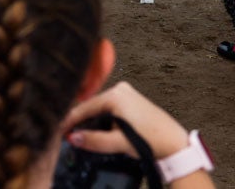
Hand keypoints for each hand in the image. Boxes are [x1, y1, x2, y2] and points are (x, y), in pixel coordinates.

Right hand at [63, 82, 190, 160]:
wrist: (175, 144)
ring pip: (101, 107)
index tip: (59, 130)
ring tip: (82, 134)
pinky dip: (103, 119)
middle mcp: (121, 89)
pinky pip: (110, 108)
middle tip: (69, 134)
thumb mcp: (119, 142)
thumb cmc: (152, 140)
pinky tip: (99, 130)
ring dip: (92, 121)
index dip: (70, 120)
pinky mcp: (132, 100)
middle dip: (81, 121)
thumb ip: (94, 140)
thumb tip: (73, 138)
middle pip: (92, 106)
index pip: (85, 107)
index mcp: (116, 95)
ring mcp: (127, 93)